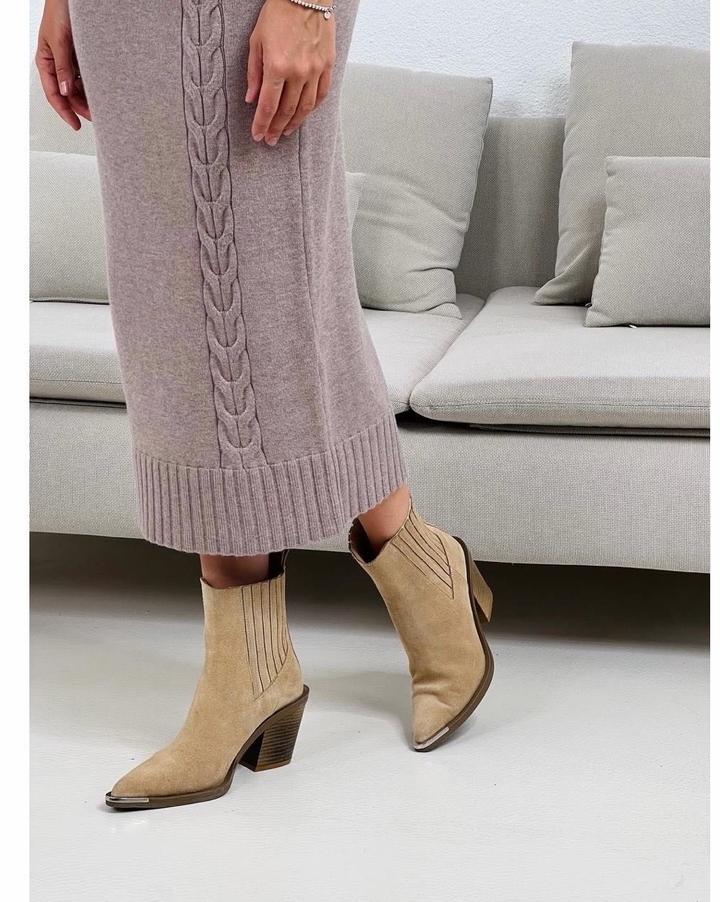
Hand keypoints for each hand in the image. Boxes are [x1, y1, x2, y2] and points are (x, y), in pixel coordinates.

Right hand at [35, 0, 90, 129]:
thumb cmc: (59, 10)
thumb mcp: (59, 41)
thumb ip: (62, 67)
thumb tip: (66, 92)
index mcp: (46, 62)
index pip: (54, 94)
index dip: (64, 111)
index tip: (76, 124)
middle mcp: (58, 65)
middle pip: (68, 94)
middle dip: (80, 107)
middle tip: (96, 118)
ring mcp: (70, 62)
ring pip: (79, 87)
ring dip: (89, 98)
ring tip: (102, 107)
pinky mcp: (82, 57)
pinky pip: (88, 76)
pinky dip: (94, 85)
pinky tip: (104, 92)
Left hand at [246, 0, 335, 144]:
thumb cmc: (278, 14)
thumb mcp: (256, 41)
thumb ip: (254, 73)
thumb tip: (251, 99)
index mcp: (277, 66)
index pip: (268, 106)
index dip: (262, 124)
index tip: (258, 135)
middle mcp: (298, 72)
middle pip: (287, 111)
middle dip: (276, 128)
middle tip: (271, 139)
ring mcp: (315, 70)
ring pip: (305, 107)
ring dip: (294, 123)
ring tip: (285, 131)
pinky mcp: (328, 66)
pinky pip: (321, 94)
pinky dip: (312, 108)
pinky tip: (304, 114)